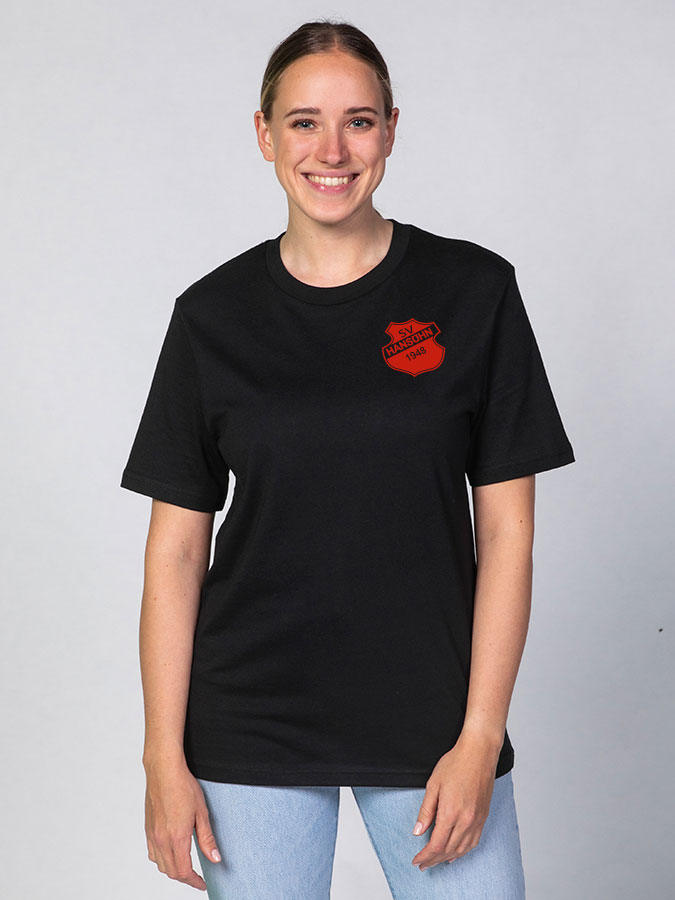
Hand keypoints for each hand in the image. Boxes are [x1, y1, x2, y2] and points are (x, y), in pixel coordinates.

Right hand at [144, 755, 221, 889]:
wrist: (163, 770)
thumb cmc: (182, 786)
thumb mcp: (201, 812)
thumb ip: (207, 838)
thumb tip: (215, 858)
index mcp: (176, 837)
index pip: (184, 871)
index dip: (194, 882)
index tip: (202, 884)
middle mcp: (161, 839)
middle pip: (171, 872)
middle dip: (185, 878)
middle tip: (197, 878)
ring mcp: (152, 835)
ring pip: (160, 865)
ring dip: (173, 870)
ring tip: (186, 867)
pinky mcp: (148, 829)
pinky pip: (153, 853)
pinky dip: (162, 860)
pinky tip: (170, 853)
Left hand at [411, 730, 500, 871]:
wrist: (479, 753)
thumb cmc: (455, 764)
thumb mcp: (433, 784)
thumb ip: (426, 811)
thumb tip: (418, 831)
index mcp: (451, 812)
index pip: (436, 844)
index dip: (425, 855)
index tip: (416, 860)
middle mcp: (466, 820)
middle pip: (448, 850)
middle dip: (434, 860)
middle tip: (423, 865)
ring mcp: (477, 819)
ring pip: (462, 849)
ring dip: (447, 858)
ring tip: (436, 861)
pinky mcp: (483, 816)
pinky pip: (473, 841)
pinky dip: (463, 851)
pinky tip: (455, 853)